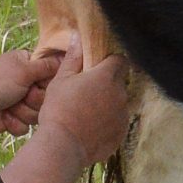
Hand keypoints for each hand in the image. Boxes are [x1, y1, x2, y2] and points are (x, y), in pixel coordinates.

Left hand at [0, 49, 59, 136]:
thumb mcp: (23, 69)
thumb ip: (47, 66)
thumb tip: (67, 56)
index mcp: (30, 67)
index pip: (54, 79)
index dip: (48, 86)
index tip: (37, 84)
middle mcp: (26, 85)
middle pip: (47, 100)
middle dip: (33, 101)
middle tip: (20, 95)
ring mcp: (19, 103)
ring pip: (37, 116)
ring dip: (22, 113)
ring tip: (8, 106)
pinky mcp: (11, 120)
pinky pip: (25, 128)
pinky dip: (14, 124)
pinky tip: (2, 117)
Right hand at [37, 35, 131, 165]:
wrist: (63, 145)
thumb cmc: (59, 109)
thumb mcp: (61, 80)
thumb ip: (73, 58)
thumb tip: (77, 37)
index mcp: (107, 76)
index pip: (120, 60)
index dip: (110, 62)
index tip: (98, 67)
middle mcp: (121, 94)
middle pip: (119, 82)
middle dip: (108, 84)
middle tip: (87, 92)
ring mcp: (123, 115)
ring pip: (119, 103)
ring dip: (108, 104)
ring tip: (86, 113)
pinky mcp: (121, 133)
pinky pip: (117, 123)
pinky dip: (107, 123)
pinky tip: (90, 128)